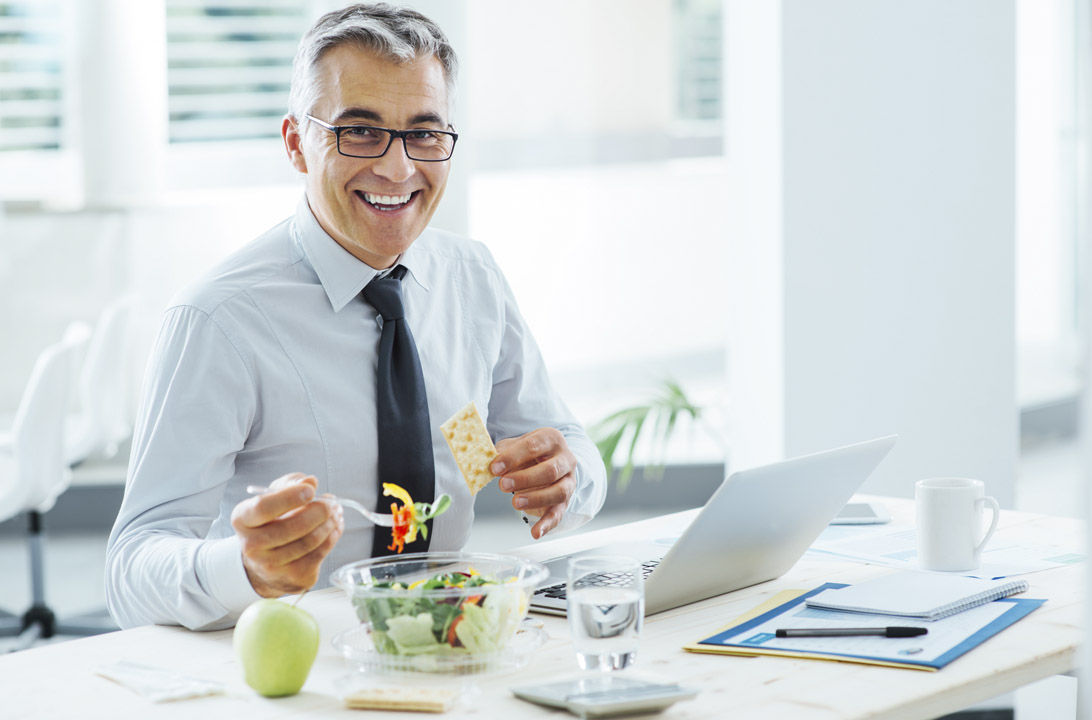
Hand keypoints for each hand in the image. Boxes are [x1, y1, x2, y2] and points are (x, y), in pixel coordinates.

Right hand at [230, 473, 344, 597]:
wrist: (265, 562)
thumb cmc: (271, 521)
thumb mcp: (274, 496)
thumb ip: (291, 483)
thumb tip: (310, 482)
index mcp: (243, 520)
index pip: (264, 507)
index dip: (290, 497)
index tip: (310, 490)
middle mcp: (252, 546)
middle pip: (293, 526)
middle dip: (320, 511)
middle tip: (331, 503)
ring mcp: (271, 566)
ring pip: (310, 541)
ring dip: (330, 523)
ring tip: (335, 513)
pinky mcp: (292, 577)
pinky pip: (319, 554)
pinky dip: (332, 537)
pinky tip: (334, 528)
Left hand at [492, 428, 576, 538]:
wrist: (548, 459)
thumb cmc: (528, 452)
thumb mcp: (515, 445)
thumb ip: (501, 451)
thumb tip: (482, 460)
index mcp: (551, 439)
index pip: (533, 446)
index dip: (513, 457)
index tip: (495, 467)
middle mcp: (565, 459)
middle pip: (550, 470)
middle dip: (525, 479)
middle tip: (503, 485)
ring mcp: (568, 481)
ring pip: (559, 492)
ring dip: (536, 499)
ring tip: (515, 502)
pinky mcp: (566, 501)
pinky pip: (559, 514)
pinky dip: (547, 525)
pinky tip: (535, 532)